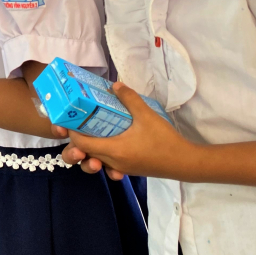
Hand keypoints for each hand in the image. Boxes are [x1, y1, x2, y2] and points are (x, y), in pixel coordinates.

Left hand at [58, 83, 191, 180]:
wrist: (185, 162)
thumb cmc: (164, 140)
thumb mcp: (147, 115)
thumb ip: (129, 98)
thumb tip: (115, 84)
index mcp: (113, 150)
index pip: (80, 143)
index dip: (71, 131)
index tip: (70, 117)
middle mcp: (112, 162)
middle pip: (83, 154)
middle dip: (75, 142)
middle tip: (77, 125)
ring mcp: (120, 168)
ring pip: (95, 161)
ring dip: (88, 151)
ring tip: (90, 136)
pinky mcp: (128, 169)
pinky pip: (108, 165)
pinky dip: (103, 158)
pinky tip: (109, 147)